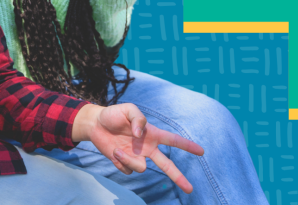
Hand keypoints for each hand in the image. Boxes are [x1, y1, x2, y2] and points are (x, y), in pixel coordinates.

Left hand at [73, 104, 204, 193]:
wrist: (95, 125)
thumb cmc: (114, 115)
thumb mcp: (127, 109)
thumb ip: (138, 118)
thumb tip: (141, 135)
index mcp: (152, 135)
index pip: (173, 140)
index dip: (187, 146)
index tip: (201, 152)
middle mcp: (147, 148)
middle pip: (167, 165)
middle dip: (178, 177)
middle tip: (190, 189)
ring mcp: (137, 157)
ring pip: (141, 168)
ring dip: (128, 159)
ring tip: (117, 149)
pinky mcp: (125, 164)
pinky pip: (127, 170)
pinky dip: (119, 162)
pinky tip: (114, 153)